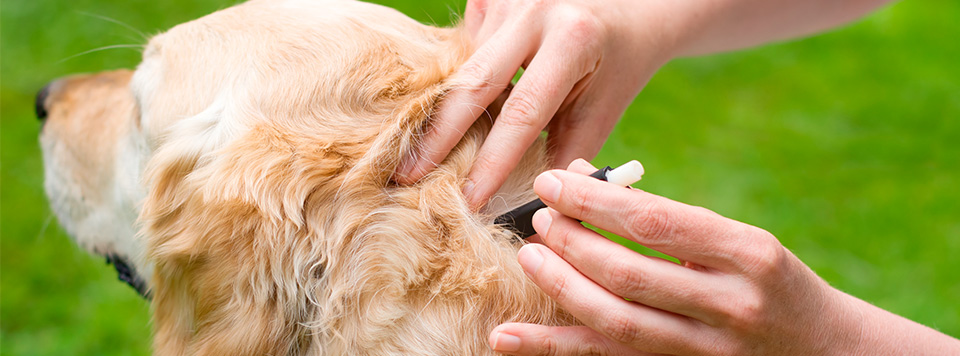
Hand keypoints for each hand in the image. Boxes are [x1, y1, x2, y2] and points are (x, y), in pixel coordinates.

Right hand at [394, 0, 673, 207]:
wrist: (630, 4)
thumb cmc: (618, 63)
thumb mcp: (603, 109)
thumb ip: (567, 155)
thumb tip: (528, 207)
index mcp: (571, 40)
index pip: (522, 112)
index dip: (492, 161)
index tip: (469, 200)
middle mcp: (534, 10)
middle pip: (472, 83)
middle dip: (437, 136)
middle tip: (405, 177)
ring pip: (463, 66)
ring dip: (451, 109)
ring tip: (427, 150)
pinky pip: (464, 48)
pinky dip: (464, 79)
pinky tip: (467, 100)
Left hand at [489, 159, 959, 354]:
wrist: (825, 351)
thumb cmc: (771, 283)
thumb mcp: (742, 243)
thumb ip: (673, 223)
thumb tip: (586, 187)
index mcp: (749, 254)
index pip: (657, 222)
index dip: (596, 201)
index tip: (553, 181)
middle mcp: (730, 305)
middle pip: (630, 273)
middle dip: (573, 242)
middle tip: (539, 218)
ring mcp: (706, 350)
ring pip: (616, 321)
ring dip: (561, 288)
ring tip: (528, 256)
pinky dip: (554, 346)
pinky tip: (507, 336)